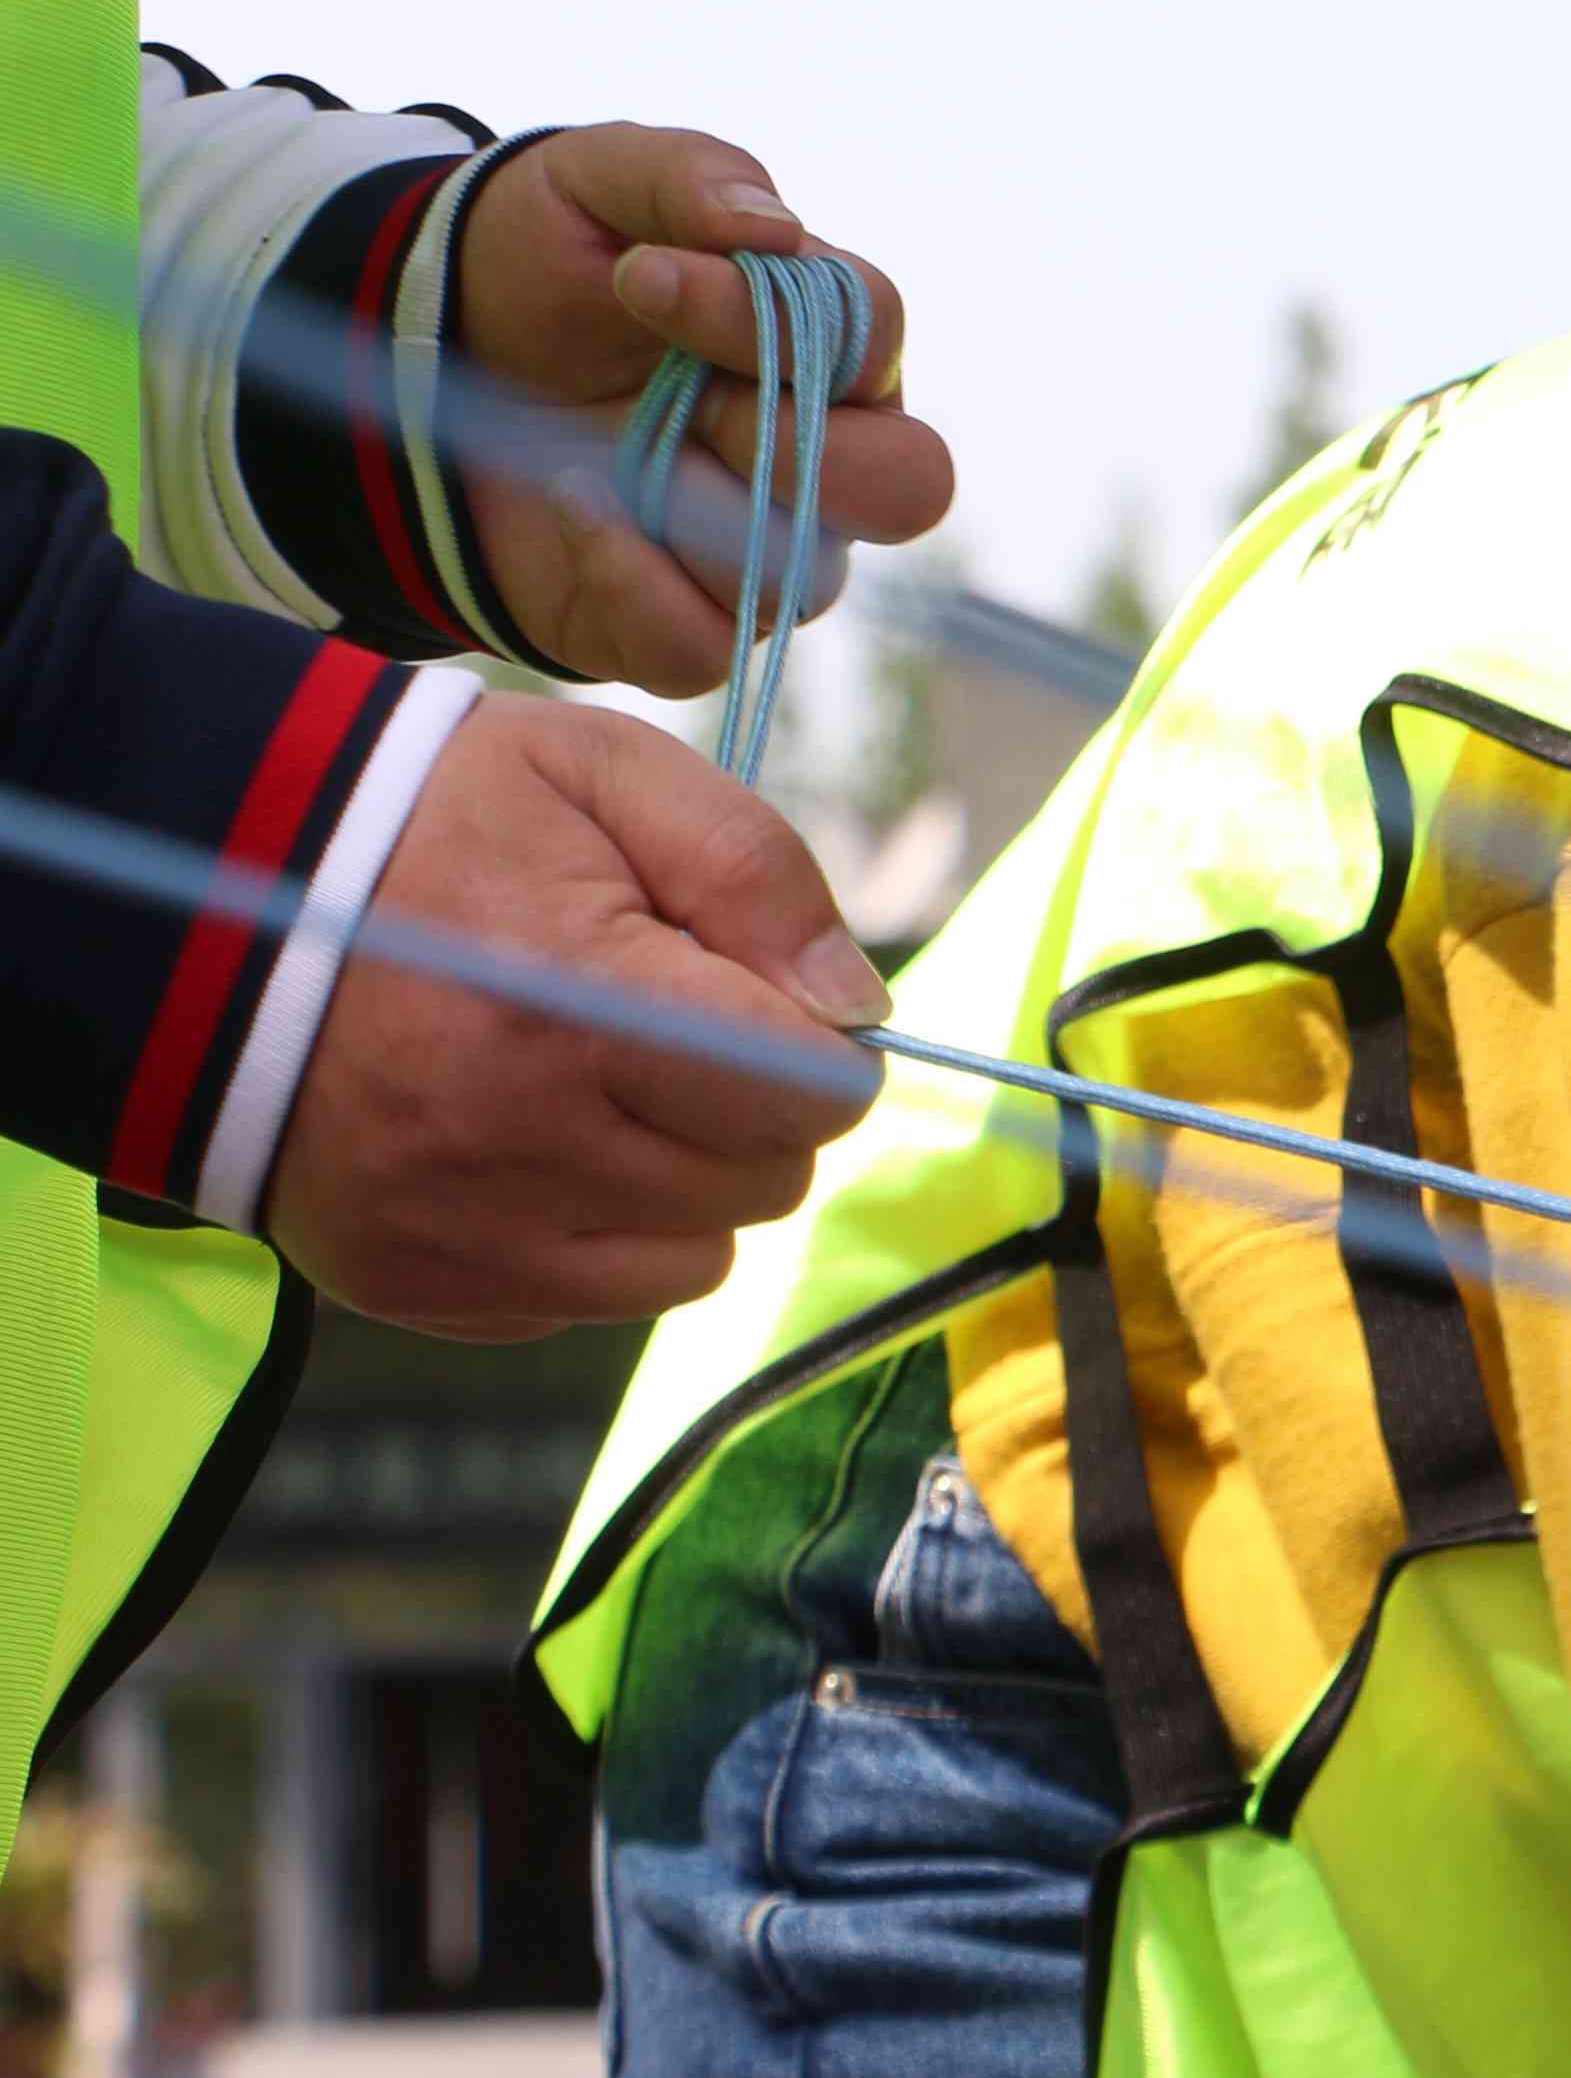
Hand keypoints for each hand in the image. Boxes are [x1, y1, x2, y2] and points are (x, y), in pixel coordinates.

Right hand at [261, 694, 887, 1335]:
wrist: (205, 900)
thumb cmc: (430, 822)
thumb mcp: (603, 775)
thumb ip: (754, 873)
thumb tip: (858, 1008)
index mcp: (579, 1009)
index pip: (809, 1095)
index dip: (818, 1047)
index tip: (764, 1005)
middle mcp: (518, 1143)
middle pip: (764, 1181)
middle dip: (753, 1109)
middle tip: (670, 1034)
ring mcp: (458, 1230)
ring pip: (693, 1261)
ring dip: (686, 1184)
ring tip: (599, 1086)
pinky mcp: (413, 1284)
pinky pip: (588, 1302)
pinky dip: (593, 1237)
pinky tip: (528, 1144)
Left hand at [444, 125, 948, 695]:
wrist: (430, 356)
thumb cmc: (546, 265)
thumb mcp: (591, 182)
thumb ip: (685, 175)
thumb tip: (775, 230)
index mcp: (829, 347)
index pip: (872, 335)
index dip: (766, 315)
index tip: (641, 275)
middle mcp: (826, 460)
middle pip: (911, 485)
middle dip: (788, 441)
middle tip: (673, 396)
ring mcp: (764, 553)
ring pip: (804, 579)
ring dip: (692, 511)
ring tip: (590, 452)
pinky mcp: (683, 625)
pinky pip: (703, 650)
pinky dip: (629, 583)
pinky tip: (570, 507)